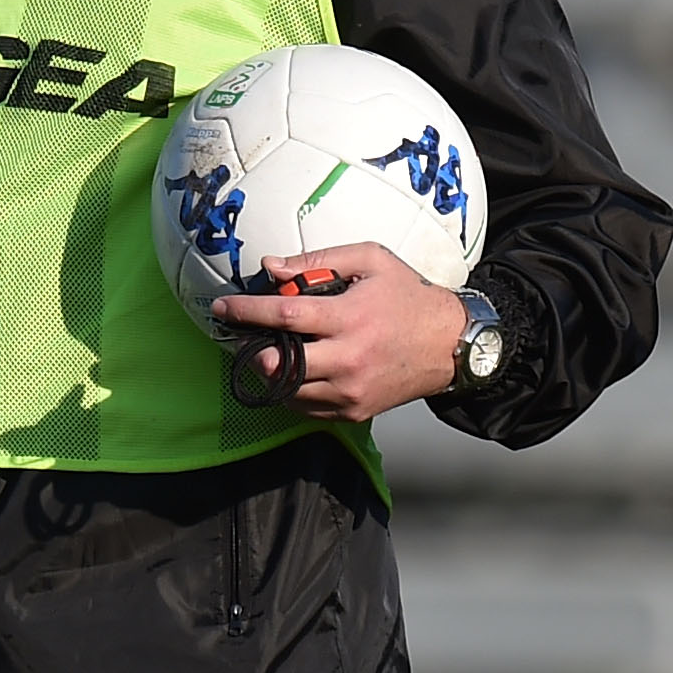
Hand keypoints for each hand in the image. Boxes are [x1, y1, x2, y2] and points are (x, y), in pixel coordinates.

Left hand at [206, 242, 465, 421]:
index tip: (222, 308)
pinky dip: (291, 391)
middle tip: (243, 337)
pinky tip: (294, 371)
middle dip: (251, 351)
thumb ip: (319, 261)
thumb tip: (272, 267)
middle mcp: (348, 359)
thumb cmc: (408, 296)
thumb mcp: (372, 260)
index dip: (247, 312)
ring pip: (287, 391)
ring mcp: (350, 391)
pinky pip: (305, 407)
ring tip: (267, 352)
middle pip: (278, 364)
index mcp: (350, 317)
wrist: (449, 345)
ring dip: (268, 373)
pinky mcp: (353, 411)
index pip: (284, 316)